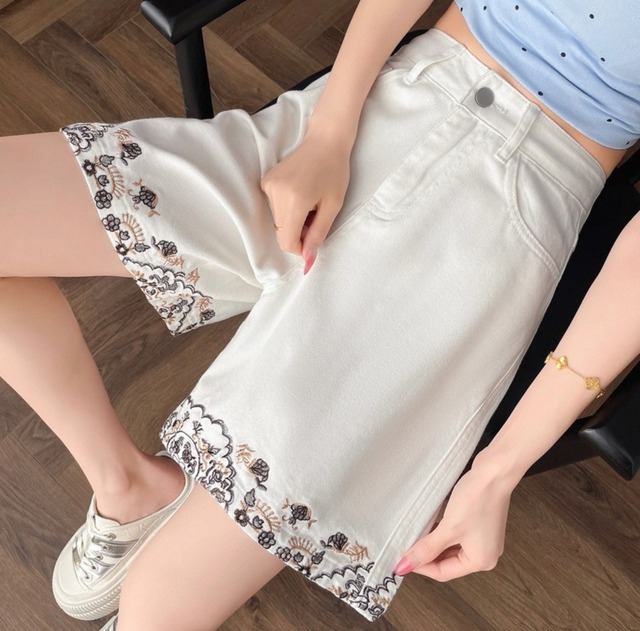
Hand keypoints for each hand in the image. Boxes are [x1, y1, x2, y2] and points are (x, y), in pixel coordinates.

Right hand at [260, 127, 350, 272]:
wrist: (325, 139)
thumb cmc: (335, 172)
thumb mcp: (333, 207)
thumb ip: (318, 235)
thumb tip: (306, 261)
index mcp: (295, 201)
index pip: (286, 241)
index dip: (300, 247)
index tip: (313, 237)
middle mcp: (276, 193)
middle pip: (282, 232)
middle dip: (298, 232)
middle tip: (316, 215)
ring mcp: (268, 186)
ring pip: (278, 221)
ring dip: (293, 220)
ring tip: (310, 201)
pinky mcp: (266, 181)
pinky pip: (274, 208)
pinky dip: (287, 208)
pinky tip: (300, 192)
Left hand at [393, 467, 513, 580]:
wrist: (494, 472)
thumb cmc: (476, 500)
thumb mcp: (448, 528)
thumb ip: (426, 548)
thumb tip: (406, 566)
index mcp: (481, 561)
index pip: (443, 572)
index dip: (421, 567)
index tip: (401, 559)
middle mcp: (486, 554)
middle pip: (448, 562)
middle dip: (427, 555)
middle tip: (406, 546)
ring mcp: (484, 538)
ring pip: (451, 548)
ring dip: (433, 544)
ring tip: (414, 536)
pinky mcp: (480, 523)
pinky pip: (457, 535)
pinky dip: (442, 534)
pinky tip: (429, 526)